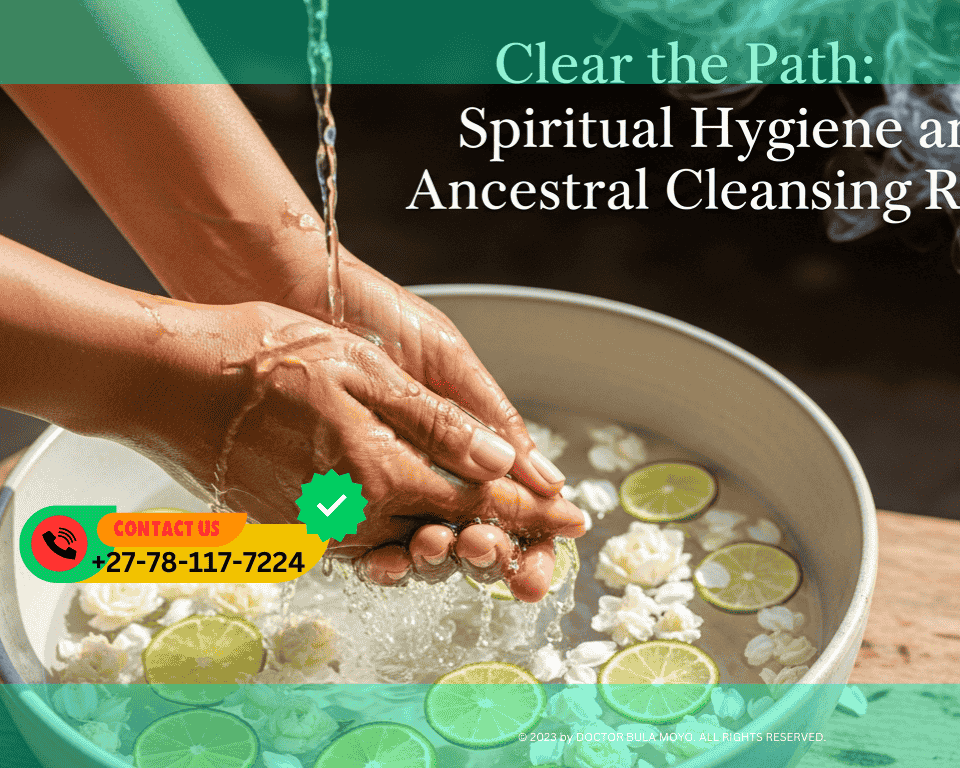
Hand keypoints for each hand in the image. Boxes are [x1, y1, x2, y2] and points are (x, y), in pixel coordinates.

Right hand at [139, 300, 583, 600]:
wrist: (164, 379)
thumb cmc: (263, 356)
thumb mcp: (364, 371)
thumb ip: (436, 422)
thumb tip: (502, 458)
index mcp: (381, 472)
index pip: (478, 501)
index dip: (533, 509)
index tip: (576, 517)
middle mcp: (354, 514)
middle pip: (450, 536)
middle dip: (503, 541)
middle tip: (545, 549)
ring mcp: (318, 528)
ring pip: (407, 546)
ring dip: (450, 545)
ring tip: (493, 544)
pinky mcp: (291, 530)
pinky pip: (361, 545)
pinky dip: (398, 540)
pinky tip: (418, 529)